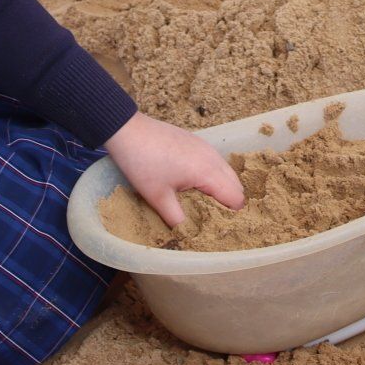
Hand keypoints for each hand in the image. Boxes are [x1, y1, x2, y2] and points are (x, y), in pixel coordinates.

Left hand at [103, 112, 243, 227]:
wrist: (128, 130)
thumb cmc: (143, 164)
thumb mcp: (158, 197)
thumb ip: (177, 219)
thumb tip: (188, 234)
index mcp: (208, 171)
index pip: (236, 197)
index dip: (231, 215)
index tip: (218, 226)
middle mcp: (213, 157)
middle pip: (236, 185)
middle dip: (229, 203)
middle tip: (211, 218)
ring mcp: (206, 147)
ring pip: (227, 172)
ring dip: (222, 188)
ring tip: (203, 203)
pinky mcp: (198, 142)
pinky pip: (216, 162)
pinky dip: (214, 176)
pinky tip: (195, 184)